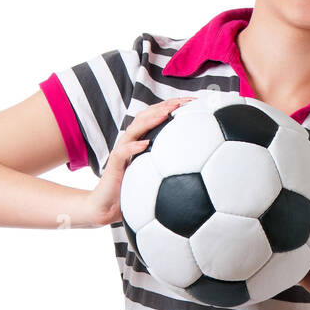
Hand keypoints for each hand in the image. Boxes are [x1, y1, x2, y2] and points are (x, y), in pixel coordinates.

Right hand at [85, 96, 195, 227]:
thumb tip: (201, 170)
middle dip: (164, 106)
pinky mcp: (114, 165)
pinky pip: (122, 152)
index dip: (172, 107)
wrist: (107, 206)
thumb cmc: (133, 191)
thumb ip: (172, 169)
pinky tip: (146, 144)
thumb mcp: (157, 178)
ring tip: (166, 114)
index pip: (156, 117)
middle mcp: (131, 142)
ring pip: (134, 129)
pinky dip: (134, 147)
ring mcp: (122, 151)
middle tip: (183, 102)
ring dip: (150, 119)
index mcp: (141, 142)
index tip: (193, 103)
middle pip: (146, 116)